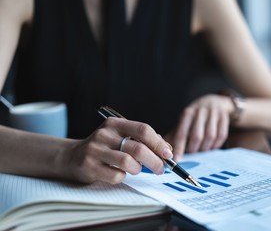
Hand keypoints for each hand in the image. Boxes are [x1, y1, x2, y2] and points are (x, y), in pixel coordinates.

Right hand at [58, 117, 172, 183]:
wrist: (72, 156)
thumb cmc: (104, 147)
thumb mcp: (121, 136)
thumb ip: (143, 140)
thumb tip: (167, 149)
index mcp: (115, 123)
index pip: (143, 130)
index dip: (158, 143)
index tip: (168, 154)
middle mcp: (104, 134)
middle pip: (138, 148)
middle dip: (155, 161)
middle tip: (161, 169)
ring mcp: (95, 150)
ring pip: (128, 162)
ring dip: (138, 169)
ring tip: (136, 169)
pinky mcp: (89, 166)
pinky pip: (116, 175)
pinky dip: (123, 177)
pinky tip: (119, 173)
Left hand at [166, 94, 233, 160]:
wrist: (215, 101)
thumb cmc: (195, 116)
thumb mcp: (184, 120)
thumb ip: (174, 134)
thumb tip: (164, 149)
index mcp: (188, 112)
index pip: (182, 133)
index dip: (179, 148)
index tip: (176, 159)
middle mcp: (201, 111)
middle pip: (197, 136)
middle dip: (193, 149)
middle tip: (191, 153)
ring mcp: (214, 113)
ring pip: (210, 136)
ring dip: (205, 147)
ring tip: (201, 149)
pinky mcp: (224, 117)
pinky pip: (221, 135)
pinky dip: (216, 144)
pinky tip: (211, 145)